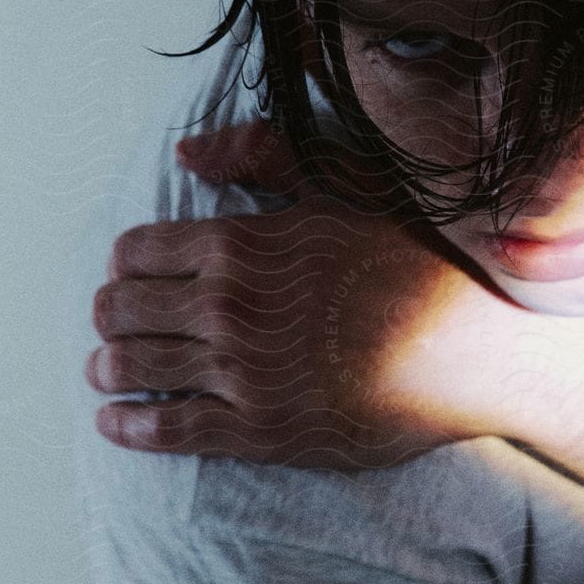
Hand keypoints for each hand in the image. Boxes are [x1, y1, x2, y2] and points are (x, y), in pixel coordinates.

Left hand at [85, 118, 518, 470]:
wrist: (477, 348)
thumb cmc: (419, 257)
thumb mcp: (348, 184)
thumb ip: (264, 156)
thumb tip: (185, 152)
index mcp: (240, 243)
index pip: (137, 250)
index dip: (127, 260)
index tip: (133, 269)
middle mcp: (227, 308)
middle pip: (121, 309)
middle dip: (108, 311)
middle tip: (111, 317)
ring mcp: (241, 374)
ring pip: (135, 367)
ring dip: (108, 366)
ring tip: (106, 368)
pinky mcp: (261, 431)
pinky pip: (169, 428)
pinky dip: (129, 424)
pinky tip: (114, 421)